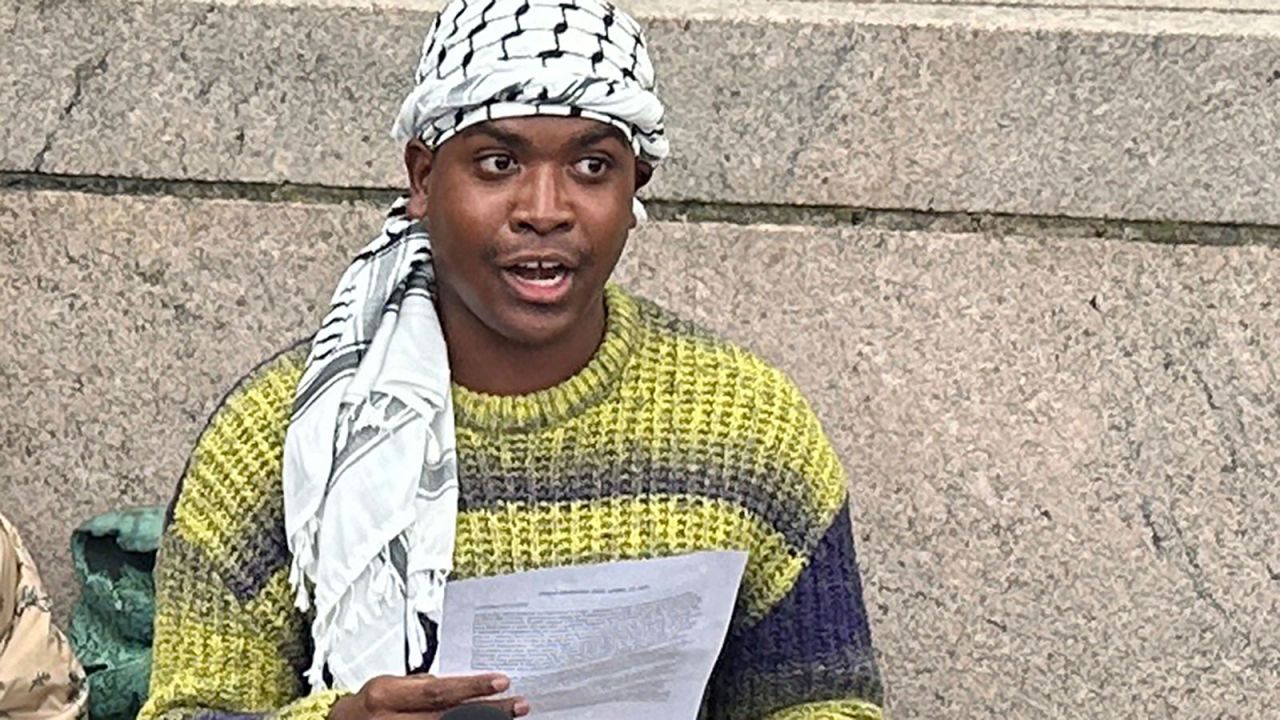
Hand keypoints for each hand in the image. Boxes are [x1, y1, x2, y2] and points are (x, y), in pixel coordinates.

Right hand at [329, 673, 528, 719]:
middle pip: (447, 717)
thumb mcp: (385, 689)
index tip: (501, 682)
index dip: (471, 688)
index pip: (437, 691)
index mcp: (385, 695)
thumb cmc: (363, 710)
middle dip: (486, 712)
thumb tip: (458, 684)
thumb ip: (418, 687)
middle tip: (518, 705)